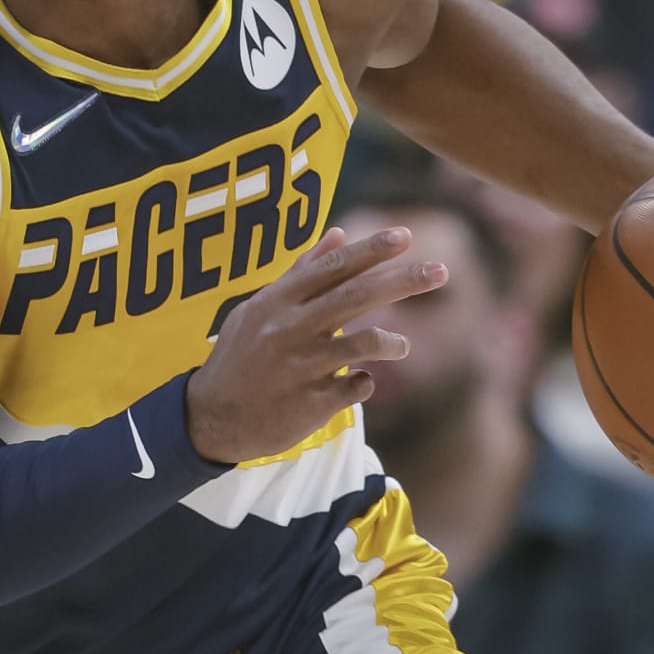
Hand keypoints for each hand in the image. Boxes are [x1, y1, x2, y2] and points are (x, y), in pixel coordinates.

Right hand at [184, 225, 442, 463]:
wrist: (212, 419)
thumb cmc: (240, 357)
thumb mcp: (259, 309)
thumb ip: (301, 273)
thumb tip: (339, 233)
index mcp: (277, 301)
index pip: (333, 267)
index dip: (371, 250)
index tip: (405, 236)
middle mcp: (290, 329)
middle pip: (357, 296)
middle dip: (403, 281)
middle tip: (441, 271)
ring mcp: (302, 367)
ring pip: (364, 344)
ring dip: (393, 343)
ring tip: (402, 347)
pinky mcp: (311, 404)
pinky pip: (357, 387)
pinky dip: (364, 383)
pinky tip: (357, 383)